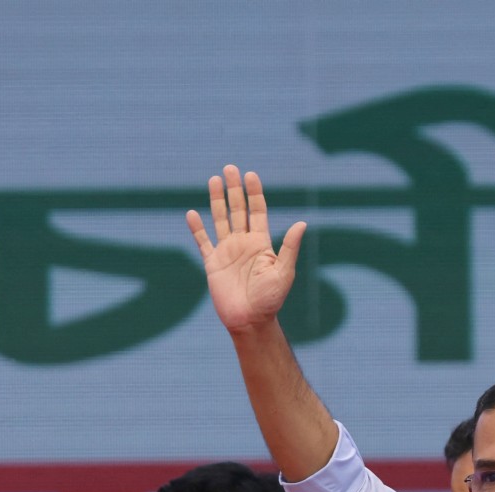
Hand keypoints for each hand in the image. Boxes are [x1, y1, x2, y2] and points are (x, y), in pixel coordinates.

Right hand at [186, 166, 306, 335]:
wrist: (250, 321)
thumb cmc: (271, 300)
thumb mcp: (284, 272)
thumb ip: (289, 247)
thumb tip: (303, 224)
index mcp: (261, 243)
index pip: (257, 212)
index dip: (254, 193)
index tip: (250, 174)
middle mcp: (244, 243)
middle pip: (238, 210)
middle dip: (234, 189)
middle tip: (230, 168)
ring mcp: (227, 252)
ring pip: (220, 219)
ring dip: (216, 200)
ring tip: (214, 180)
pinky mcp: (212, 264)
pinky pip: (203, 242)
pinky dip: (197, 228)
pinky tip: (191, 213)